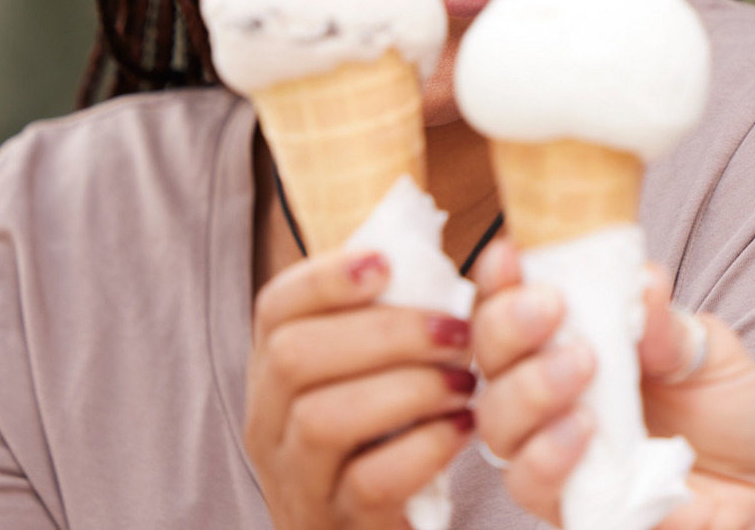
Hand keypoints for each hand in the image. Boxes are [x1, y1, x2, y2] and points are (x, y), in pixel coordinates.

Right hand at [245, 250, 476, 529]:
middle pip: (294, 357)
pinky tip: (461, 431)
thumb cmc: (390, 442)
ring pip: (322, 418)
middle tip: (459, 334)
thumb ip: (402, 319)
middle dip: (387, 333)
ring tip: (465, 384)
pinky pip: (368, 481)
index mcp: (277, 373)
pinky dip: (424, 447)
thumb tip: (484, 253)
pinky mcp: (339, 525)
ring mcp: (297, 481)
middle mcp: (270, 426)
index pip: (275, 308)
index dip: (326, 278)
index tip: (386, 264)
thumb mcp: (379, 376)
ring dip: (408, 388)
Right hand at [469, 239, 754, 529]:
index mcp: (576, 337)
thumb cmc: (726, 414)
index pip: (514, 302)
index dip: (501, 278)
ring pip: (497, 420)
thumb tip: (641, 281)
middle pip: (490, 357)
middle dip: (508, 325)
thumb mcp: (710, 352)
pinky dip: (548, 453)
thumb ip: (667, 324)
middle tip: (549, 308)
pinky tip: (582, 429)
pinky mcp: (567, 503)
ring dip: (529, 386)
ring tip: (582, 366)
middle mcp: (550, 391)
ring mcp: (553, 448)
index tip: (513, 253)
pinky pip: (529, 482)